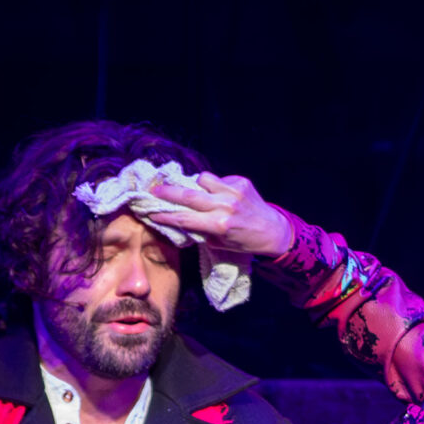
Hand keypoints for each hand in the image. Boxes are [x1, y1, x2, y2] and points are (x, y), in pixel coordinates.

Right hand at [144, 173, 294, 258]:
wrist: (272, 230)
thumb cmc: (243, 241)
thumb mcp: (220, 244)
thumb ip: (201, 231)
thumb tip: (181, 219)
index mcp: (219, 225)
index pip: (185, 218)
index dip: (166, 215)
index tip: (151, 212)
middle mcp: (225, 206)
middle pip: (188, 195)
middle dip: (168, 192)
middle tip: (154, 189)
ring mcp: (234, 191)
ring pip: (202, 179)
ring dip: (195, 185)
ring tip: (195, 192)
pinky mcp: (241, 182)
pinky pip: (218, 179)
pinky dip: (214, 186)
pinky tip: (218, 194)